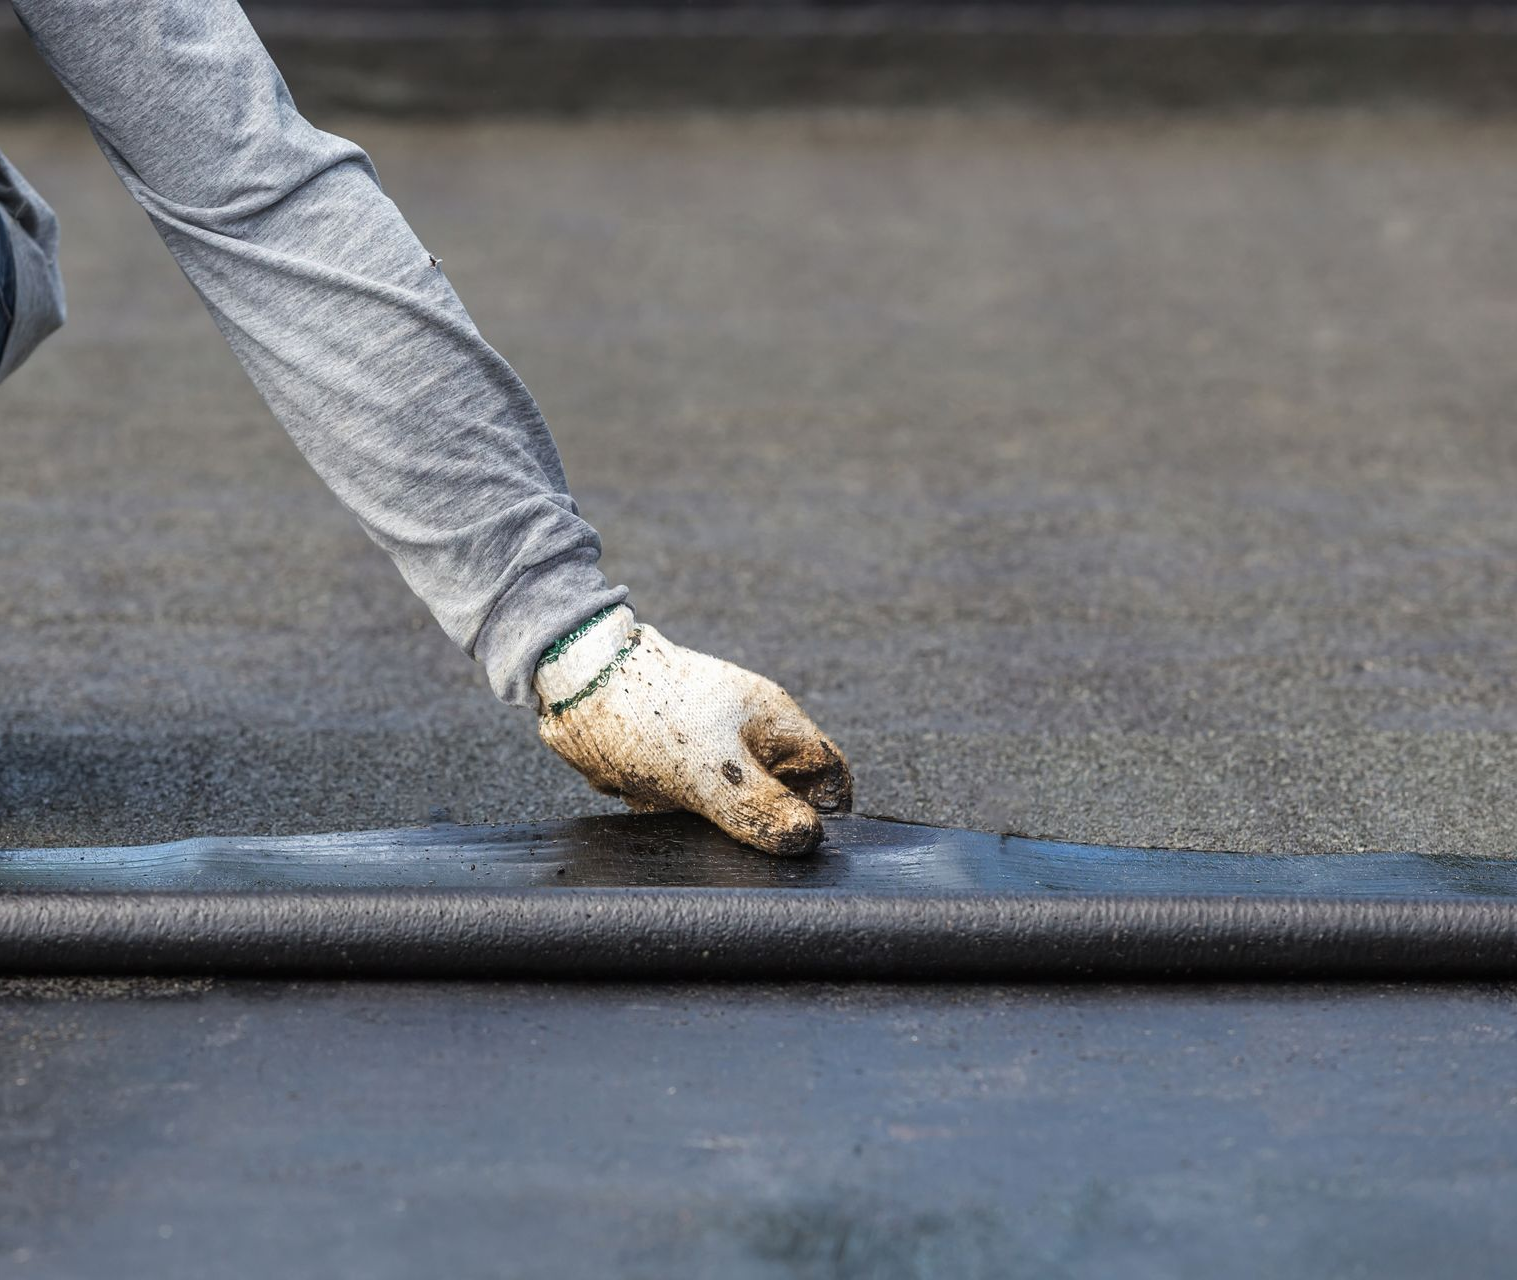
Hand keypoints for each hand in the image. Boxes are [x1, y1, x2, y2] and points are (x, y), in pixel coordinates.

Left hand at [534, 607, 851, 854]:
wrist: (572, 678)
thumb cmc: (645, 709)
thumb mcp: (708, 771)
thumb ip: (758, 808)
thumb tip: (806, 839)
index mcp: (775, 723)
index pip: (829, 772)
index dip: (825, 812)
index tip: (799, 843)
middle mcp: (750, 733)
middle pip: (778, 797)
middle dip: (747, 820)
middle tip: (717, 825)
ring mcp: (712, 744)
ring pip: (728, 805)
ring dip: (697, 815)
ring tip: (666, 794)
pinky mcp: (675, 757)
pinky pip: (685, 800)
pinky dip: (664, 806)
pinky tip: (641, 791)